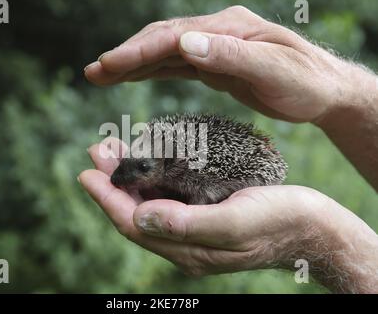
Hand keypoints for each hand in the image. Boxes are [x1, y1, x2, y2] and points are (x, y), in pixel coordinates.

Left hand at [78, 138, 377, 292]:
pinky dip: (153, 178)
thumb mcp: (236, 223)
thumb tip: (141, 217)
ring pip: (149, 203)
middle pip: (135, 212)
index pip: (134, 225)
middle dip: (113, 183)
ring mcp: (194, 230)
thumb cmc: (280, 221)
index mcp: (189, 249)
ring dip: (129, 177)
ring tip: (114, 149)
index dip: (107, 199)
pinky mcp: (205, 215)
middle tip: (98, 150)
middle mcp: (185, 243)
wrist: (312, 226)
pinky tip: (148, 160)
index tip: (86, 173)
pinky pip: (168, 198)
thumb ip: (188, 225)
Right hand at [84, 5, 377, 189]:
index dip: (139, 51)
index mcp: (229, 29)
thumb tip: (185, 43)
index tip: (109, 65)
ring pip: (164, 53)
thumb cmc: (305, 82)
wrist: (323, 91)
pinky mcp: (215, 63)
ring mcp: (214, 46)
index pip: (174, 37)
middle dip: (125, 56)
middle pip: (162, 41)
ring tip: (101, 75)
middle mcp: (217, 32)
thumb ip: (230, 56)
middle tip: (93, 72)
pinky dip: (151, 70)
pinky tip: (134, 75)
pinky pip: (176, 66)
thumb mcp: (273, 71)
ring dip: (132, 63)